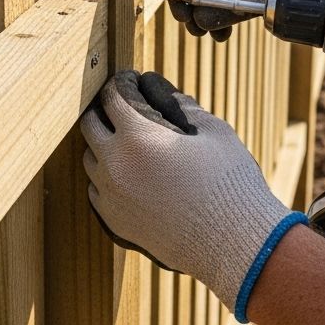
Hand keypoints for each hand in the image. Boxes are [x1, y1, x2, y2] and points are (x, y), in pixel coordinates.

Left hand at [80, 70, 304, 318]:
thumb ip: (183, 106)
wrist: (235, 242)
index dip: (121, 84)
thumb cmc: (229, 182)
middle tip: (122, 108)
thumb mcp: (213, 131)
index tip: (130, 81)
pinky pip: (96, 190)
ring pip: (90, 158)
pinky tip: (129, 175)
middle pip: (90, 124)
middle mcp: (116, 165)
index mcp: (137, 137)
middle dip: (104, 111)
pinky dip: (106, 178)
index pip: (112, 97)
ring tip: (127, 142)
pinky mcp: (115, 222)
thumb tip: (164, 91)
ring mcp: (111, 196)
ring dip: (103, 146)